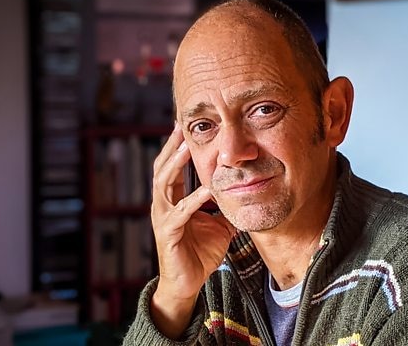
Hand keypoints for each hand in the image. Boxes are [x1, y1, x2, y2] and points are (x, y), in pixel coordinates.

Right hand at [149, 123, 234, 337]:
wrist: (188, 283)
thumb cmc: (200, 253)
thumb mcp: (218, 224)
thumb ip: (225, 206)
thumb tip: (244, 191)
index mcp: (173, 200)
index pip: (172, 167)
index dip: (177, 147)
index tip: (186, 126)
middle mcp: (163, 205)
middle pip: (163, 168)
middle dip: (172, 146)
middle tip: (181, 124)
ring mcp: (163, 218)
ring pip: (164, 184)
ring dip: (176, 163)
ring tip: (186, 145)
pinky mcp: (168, 233)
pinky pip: (181, 212)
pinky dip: (194, 199)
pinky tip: (207, 188)